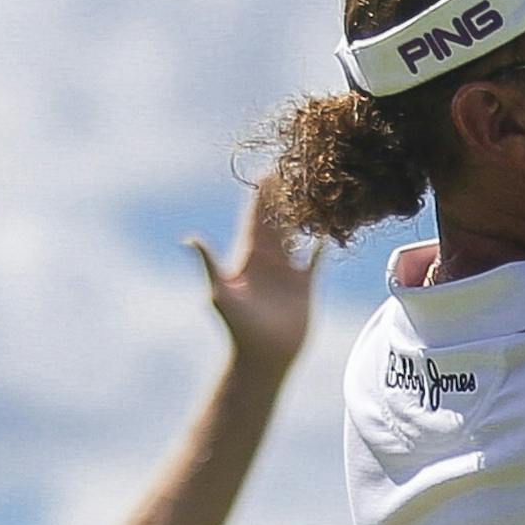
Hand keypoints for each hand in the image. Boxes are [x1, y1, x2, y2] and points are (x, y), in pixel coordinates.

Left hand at [186, 178, 318, 370]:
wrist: (262, 356)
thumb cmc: (238, 328)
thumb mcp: (220, 292)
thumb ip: (209, 264)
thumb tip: (190, 238)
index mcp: (248, 255)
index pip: (256, 216)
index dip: (263, 194)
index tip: (271, 169)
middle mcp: (268, 258)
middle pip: (279, 219)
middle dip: (287, 195)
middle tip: (299, 168)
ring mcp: (287, 270)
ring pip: (299, 233)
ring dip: (306, 214)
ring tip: (318, 190)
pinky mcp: (305, 284)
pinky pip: (317, 257)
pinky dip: (325, 243)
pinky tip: (334, 226)